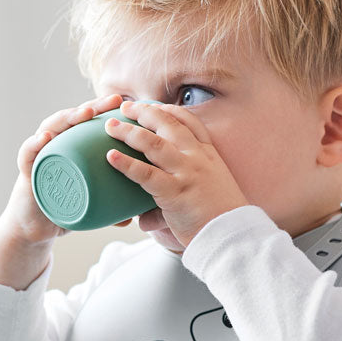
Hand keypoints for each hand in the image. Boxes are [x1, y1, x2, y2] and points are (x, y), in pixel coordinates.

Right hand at [2, 93, 127, 244]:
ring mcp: (40, 155)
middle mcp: (55, 146)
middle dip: (94, 106)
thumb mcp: (88, 206)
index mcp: (71, 150)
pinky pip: (27, 155)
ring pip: (51, 128)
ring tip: (85, 113)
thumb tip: (132, 217)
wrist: (33, 230)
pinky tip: (45, 137)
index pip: (89, 125)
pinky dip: (34, 144)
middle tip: (115, 101)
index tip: (128, 106)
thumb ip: (107, 208)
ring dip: (67, 118)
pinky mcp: (26, 171)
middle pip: (73, 120)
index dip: (108, 112)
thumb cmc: (61, 211)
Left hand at [104, 101, 249, 248]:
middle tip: (125, 106)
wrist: (232, 235)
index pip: (189, 122)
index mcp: (208, 155)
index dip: (169, 110)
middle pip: (168, 124)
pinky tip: (110, 157)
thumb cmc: (217, 219)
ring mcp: (186, 173)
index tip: (153, 105)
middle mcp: (197, 158)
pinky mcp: (174, 192)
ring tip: (110, 126)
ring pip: (153, 143)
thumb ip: (174, 198)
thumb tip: (144, 220)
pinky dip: (126, 164)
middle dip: (145, 112)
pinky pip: (146, 174)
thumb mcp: (205, 195)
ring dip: (129, 131)